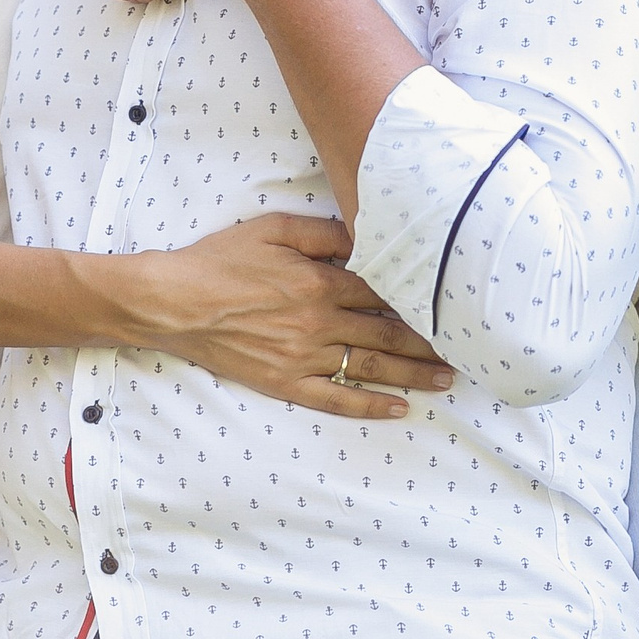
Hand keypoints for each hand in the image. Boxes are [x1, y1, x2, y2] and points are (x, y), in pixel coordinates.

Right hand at [133, 213, 451, 420]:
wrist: (173, 302)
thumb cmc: (220, 260)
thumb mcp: (273, 229)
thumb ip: (323, 232)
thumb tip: (364, 236)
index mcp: (320, 282)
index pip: (383, 292)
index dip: (417, 299)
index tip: (449, 305)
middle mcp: (320, 322)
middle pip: (388, 334)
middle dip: (429, 342)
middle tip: (465, 349)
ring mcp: (304, 357)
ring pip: (371, 368)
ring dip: (413, 375)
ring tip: (446, 380)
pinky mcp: (285, 383)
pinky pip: (336, 400)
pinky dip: (370, 407)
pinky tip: (398, 409)